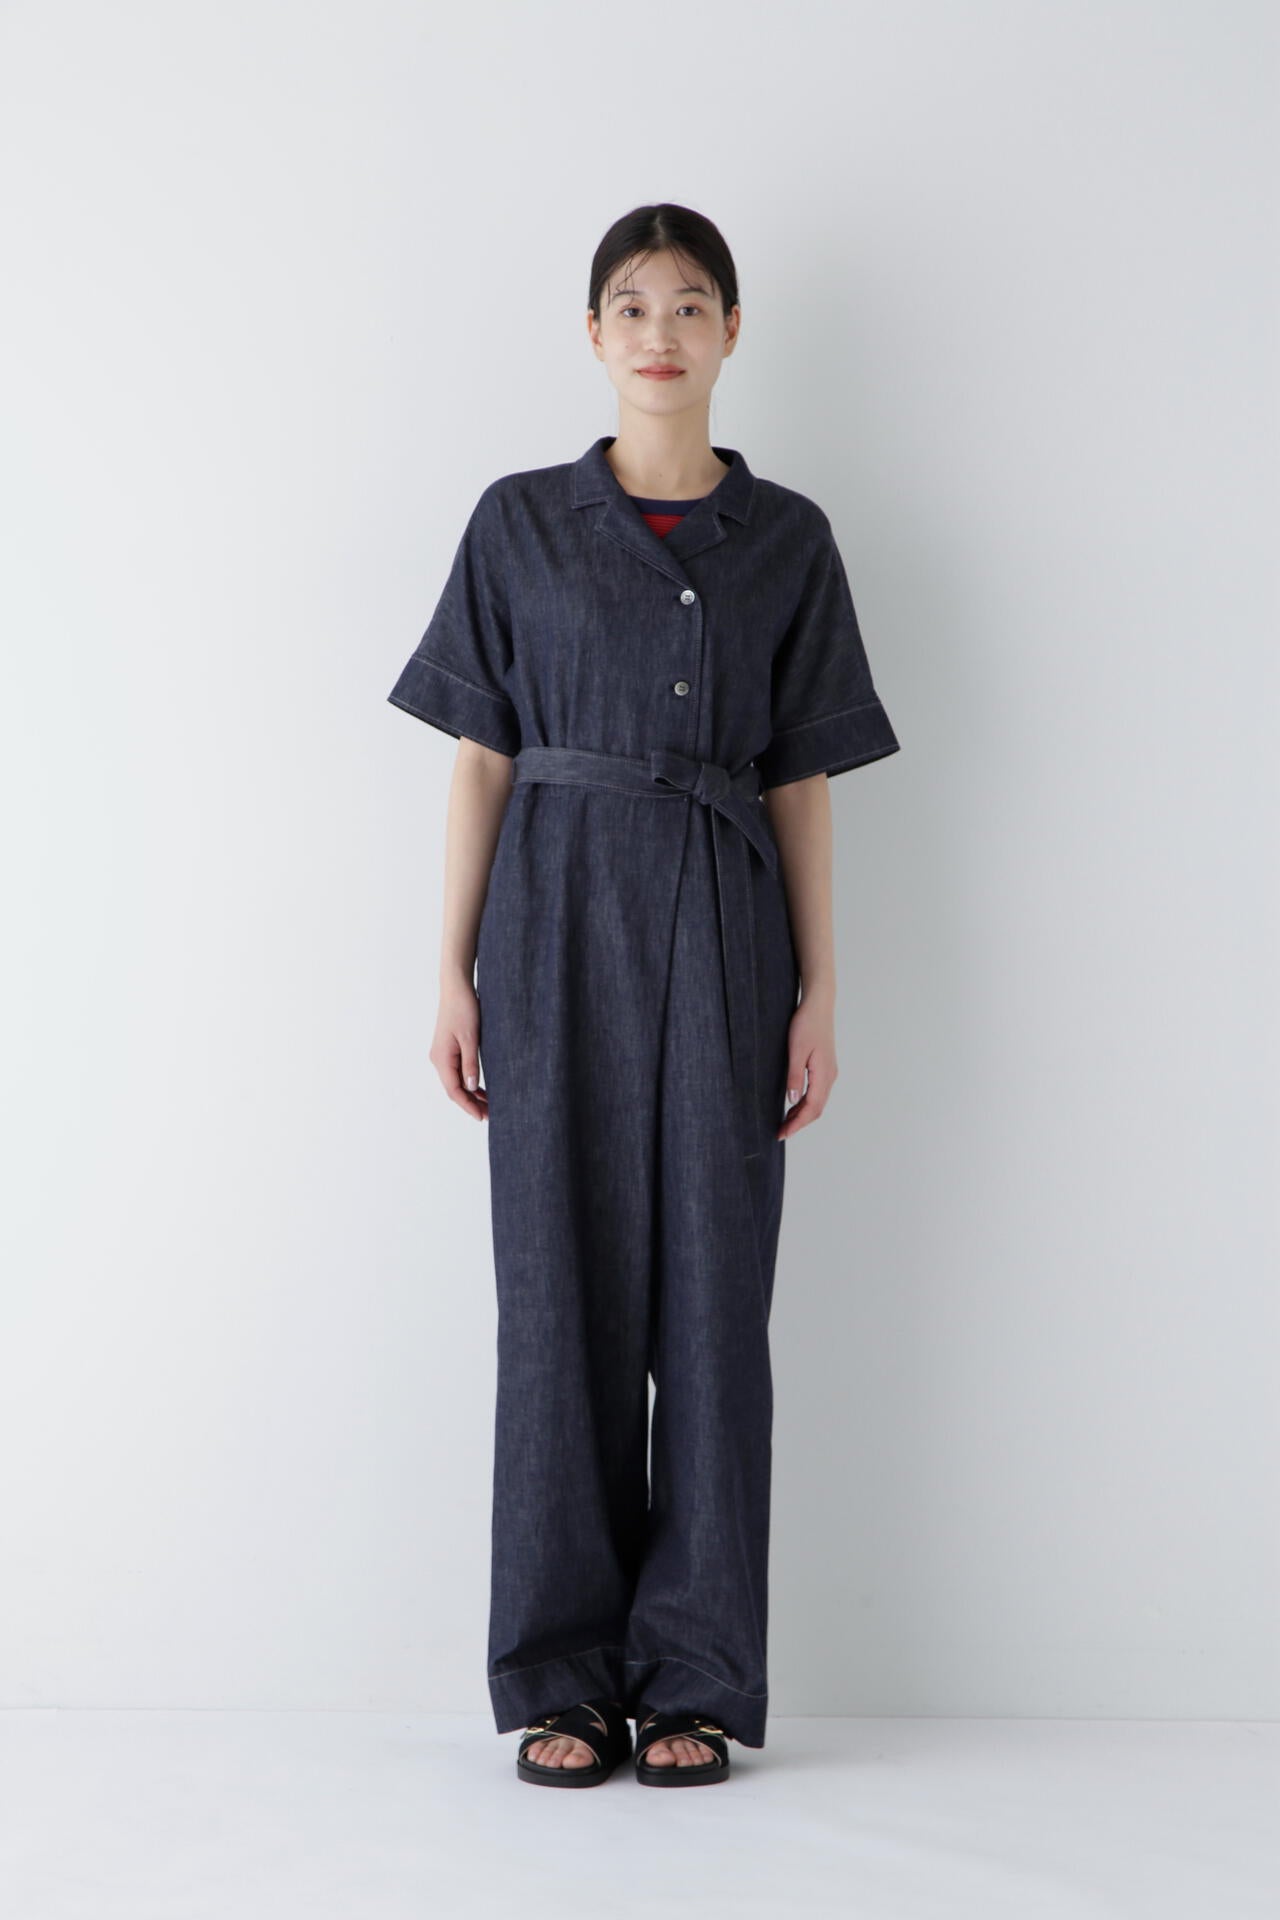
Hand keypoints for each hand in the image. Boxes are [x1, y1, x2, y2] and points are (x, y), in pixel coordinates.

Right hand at [431, 977, 488, 1121]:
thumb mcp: (471, 1039)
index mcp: (442, 1059)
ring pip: (456, 1081)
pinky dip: (469, 1081)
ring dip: (471, 1094)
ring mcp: (442, 1054)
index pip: (454, 1091)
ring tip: (488, 1105)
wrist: (456, 988)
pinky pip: (457, 1071)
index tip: (482, 1117)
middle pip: (454, 1089)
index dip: (468, 1106)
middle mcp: (439, 1059)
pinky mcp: (448, 1049)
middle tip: (490, 1115)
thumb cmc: (464, 1009)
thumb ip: (471, 1064)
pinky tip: (481, 1088)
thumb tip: (471, 1088)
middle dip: (471, 1103)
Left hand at [776, 993, 836, 1139]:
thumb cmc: (807, 1024)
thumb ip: (795, 1076)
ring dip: (802, 1115)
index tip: (783, 1133)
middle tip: (781, 1132)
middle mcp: (829, 1076)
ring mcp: (829, 1072)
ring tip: (785, 1122)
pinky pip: (817, 1092)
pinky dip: (806, 1103)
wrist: (819, 1006)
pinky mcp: (825, 1067)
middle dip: (799, 1123)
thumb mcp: (796, 1050)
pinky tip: (794, 1105)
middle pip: (817, 1109)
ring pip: (817, 1102)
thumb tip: (792, 1100)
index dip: (797, 1123)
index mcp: (823, 1074)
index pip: (811, 1108)